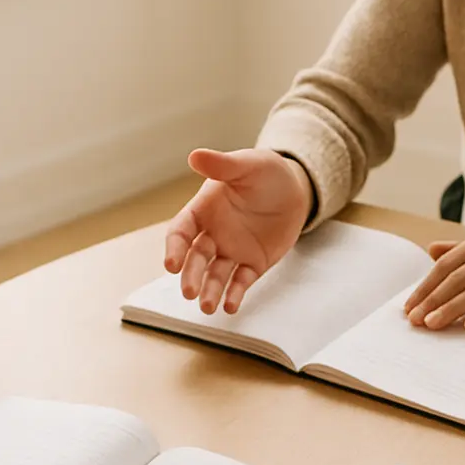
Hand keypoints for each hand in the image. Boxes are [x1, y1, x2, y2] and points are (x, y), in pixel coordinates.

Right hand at [164, 148, 313, 314]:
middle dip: (191, 276)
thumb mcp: (247, 165)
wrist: (294, 189)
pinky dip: (234, 294)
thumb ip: (223, 165)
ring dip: (210, 291)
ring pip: (216, 275)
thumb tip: (195, 156)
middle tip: (189, 292)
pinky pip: (241, 281)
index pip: (181, 231)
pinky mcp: (252, 264)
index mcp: (203, 210)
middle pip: (196, 259)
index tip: (171, 264)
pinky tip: (230, 307)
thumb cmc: (264, 172)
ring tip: (208, 307)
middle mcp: (212, 234)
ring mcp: (232, 251)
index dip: (174, 248)